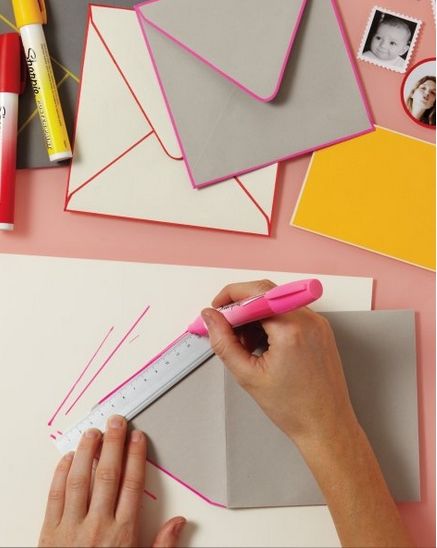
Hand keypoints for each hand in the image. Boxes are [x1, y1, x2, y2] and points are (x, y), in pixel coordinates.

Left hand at [39, 416, 185, 546]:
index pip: (132, 484)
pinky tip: (68, 458)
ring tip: (93, 432)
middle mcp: (97, 525)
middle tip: (117, 422)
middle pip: (108, 475)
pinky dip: (60, 475)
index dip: (136, 457)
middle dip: (113, 444)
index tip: (137, 438)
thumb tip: (180, 522)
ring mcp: (71, 528)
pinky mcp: (49, 533)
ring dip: (87, 452)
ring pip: (80, 480)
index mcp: (122, 533)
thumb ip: (162, 546)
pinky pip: (55, 497)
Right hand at [201, 279, 357, 448]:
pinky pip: (289, 314)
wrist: (326, 426)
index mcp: (292, 328)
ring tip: (246, 346)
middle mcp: (309, 319)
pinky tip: (263, 347)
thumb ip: (223, 342)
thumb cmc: (295, 408)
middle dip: (241, 308)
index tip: (216, 311)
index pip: (255, 293)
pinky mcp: (320, 331)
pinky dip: (271, 323)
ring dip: (255, 317)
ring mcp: (317, 324)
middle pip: (266, 294)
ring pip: (276, 304)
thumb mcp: (248, 375)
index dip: (229, 298)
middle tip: (225, 328)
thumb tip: (211, 319)